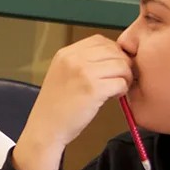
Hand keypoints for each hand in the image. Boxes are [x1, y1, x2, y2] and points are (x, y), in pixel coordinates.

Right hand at [13, 36, 133, 169]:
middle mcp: (74, 58)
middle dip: (122, 64)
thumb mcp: (62, 74)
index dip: (112, 51)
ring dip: (125, 77)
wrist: (45, 129)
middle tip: (120, 78)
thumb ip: (82, 62)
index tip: (112, 66)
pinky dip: (122, 90)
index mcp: (66, 53)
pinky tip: (113, 97)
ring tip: (116, 88)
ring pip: (121, 65)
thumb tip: (112, 57)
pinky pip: (121, 82)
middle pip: (114, 51)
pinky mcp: (93, 89)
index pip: (100, 40)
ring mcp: (83, 72)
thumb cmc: (56, 106)